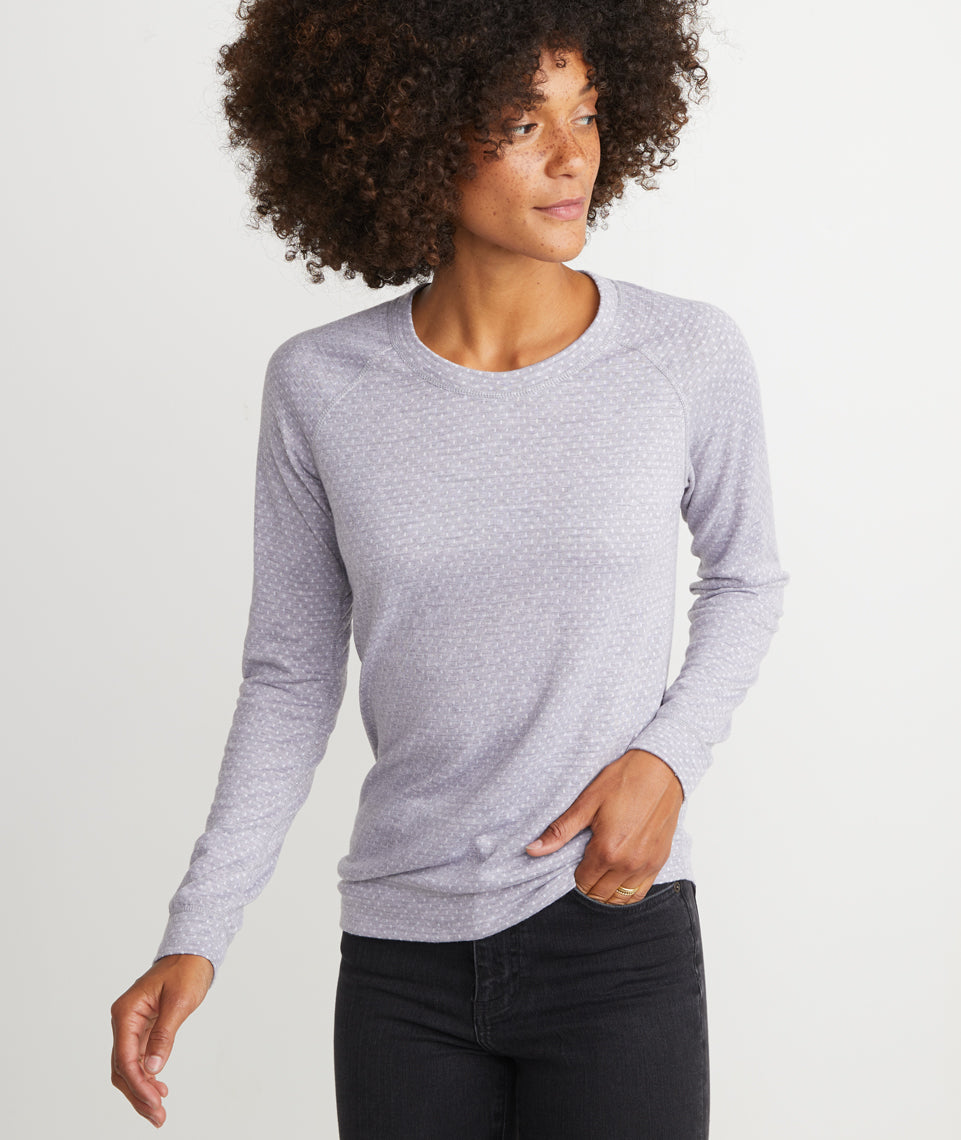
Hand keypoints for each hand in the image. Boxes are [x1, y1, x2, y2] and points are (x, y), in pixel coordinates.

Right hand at [110, 953, 213, 1127]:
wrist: (193, 954)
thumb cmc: (186, 971)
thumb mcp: (178, 1002)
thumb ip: (164, 1035)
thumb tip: (152, 1067)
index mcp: (126, 1012)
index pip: (125, 1057)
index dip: (138, 1083)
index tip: (155, 1102)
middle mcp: (124, 1020)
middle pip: (122, 1067)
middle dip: (137, 1094)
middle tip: (157, 1116)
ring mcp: (131, 1026)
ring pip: (128, 1067)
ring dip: (140, 1090)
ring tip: (158, 1112)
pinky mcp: (142, 1029)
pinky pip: (138, 1058)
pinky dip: (146, 1076)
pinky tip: (159, 1089)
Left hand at [525, 748, 683, 903]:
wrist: (661, 769)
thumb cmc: (624, 780)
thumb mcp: (587, 803)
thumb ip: (560, 831)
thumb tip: (531, 850)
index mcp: (607, 851)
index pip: (582, 882)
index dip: (574, 873)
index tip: (574, 859)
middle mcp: (628, 864)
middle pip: (599, 894)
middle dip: (588, 883)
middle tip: (585, 863)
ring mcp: (647, 865)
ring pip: (620, 899)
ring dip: (606, 891)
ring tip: (600, 871)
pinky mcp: (660, 861)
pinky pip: (641, 892)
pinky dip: (627, 890)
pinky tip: (619, 875)